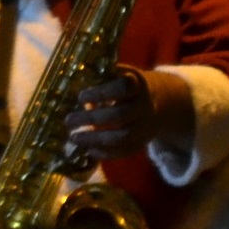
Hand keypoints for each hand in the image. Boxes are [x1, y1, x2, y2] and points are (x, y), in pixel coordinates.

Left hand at [66, 66, 194, 161]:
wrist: (160, 102)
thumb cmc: (127, 86)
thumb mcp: (118, 75)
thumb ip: (99, 79)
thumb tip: (70, 86)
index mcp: (138, 84)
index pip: (122, 87)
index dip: (100, 93)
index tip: (80, 96)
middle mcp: (144, 106)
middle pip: (120, 115)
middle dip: (91, 119)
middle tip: (68, 120)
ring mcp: (145, 126)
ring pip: (123, 136)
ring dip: (95, 139)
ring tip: (74, 138)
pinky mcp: (143, 142)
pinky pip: (125, 151)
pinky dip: (105, 153)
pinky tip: (88, 150)